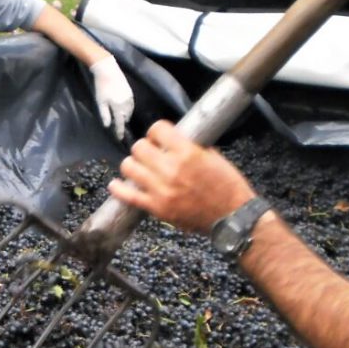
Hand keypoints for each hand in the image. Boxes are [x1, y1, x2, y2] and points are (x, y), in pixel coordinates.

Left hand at [89, 55, 134, 140]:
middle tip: (119, 128)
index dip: (119, 131)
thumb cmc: (101, 86)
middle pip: (126, 117)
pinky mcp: (130, 92)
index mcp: (118, 107)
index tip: (120, 138)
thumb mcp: (100, 101)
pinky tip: (124, 109)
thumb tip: (108, 125)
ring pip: (129, 111)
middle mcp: (126, 104)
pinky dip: (128, 109)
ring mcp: (130, 97)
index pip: (120, 123)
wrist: (107, 70)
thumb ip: (105, 114)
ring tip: (121, 119)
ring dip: (126, 116)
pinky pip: (131, 105)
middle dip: (122, 123)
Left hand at [107, 120, 256, 232]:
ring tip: (141, 168)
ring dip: (134, 164)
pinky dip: (118, 189)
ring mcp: (161, 189)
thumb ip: (190, 147)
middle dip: (145, 148)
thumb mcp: (214, 157)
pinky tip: (115, 184)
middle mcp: (171, 169)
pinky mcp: (156, 207)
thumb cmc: (228, 187)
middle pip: (140, 147)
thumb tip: (171, 141)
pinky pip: (128, 195)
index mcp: (188, 153)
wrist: (232, 217)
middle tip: (152, 154)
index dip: (157, 132)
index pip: (157, 129)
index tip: (159, 138)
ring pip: (129, 166)